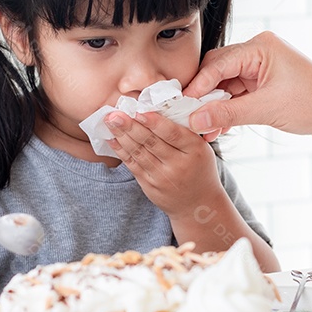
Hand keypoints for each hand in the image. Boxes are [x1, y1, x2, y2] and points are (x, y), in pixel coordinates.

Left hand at [105, 110, 223, 218]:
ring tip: (110, 121)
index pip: (173, 133)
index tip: (139, 111)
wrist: (198, 204)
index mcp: (195, 150)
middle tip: (115, 113)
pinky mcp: (150, 186)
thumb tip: (155, 108)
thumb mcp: (201, 148)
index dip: (154, 122)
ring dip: (122, 136)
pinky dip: (121, 151)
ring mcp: (163, 177)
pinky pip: (133, 165)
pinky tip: (112, 139)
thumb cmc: (199, 168)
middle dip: (131, 126)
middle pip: (151, 142)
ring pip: (139, 153)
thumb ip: (183, 131)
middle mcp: (179, 165)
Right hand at [183, 31, 311, 136]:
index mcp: (260, 47)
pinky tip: (216, 127)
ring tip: (201, 128)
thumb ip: (228, 113)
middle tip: (186, 117)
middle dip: (202, 96)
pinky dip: (226, 110)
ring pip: (224, 85)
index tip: (182, 106)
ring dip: (213, 106)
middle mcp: (258, 52)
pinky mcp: (262, 84)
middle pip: (216, 71)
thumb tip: (196, 119)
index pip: (217, 64)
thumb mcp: (267, 110)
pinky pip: (235, 95)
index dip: (197, 86)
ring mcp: (260, 68)